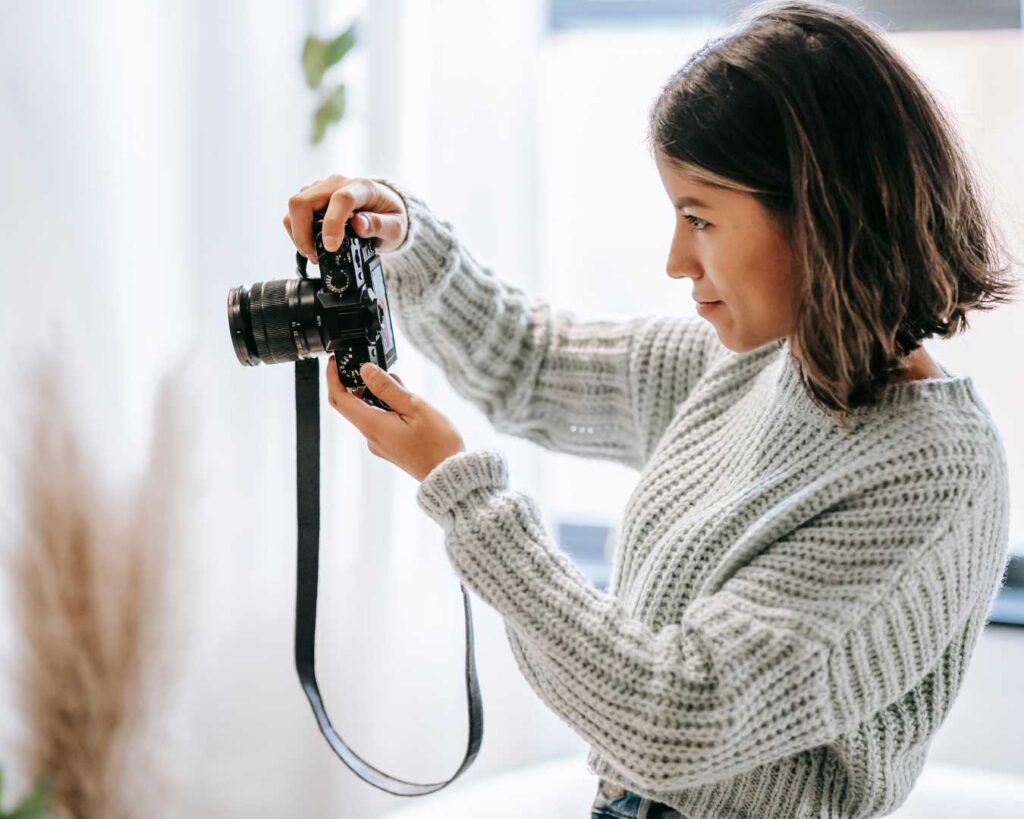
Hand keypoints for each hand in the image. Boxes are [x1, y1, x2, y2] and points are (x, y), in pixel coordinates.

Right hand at [283, 174, 408, 263]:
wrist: (385, 209)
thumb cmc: (390, 216)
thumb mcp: (395, 226)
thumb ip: (380, 225)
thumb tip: (359, 225)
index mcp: (362, 187)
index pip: (341, 199)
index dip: (332, 224)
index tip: (331, 247)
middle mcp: (337, 183)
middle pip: (304, 201)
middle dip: (303, 233)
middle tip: (316, 256)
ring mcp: (321, 189)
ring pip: (296, 207)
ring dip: (298, 234)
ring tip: (315, 254)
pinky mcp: (312, 197)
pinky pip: (295, 213)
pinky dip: (298, 232)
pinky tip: (311, 245)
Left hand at [325, 357, 465, 481]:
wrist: (449, 474)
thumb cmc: (437, 444)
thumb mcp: (414, 407)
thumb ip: (387, 388)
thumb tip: (366, 370)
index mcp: (372, 425)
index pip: (339, 399)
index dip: (332, 378)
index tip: (334, 362)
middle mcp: (371, 436)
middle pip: (353, 404)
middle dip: (360, 383)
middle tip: (376, 367)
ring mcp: (380, 443)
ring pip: (370, 411)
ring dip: (379, 394)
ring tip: (401, 385)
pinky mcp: (390, 446)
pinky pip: (381, 421)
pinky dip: (387, 407)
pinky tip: (405, 401)